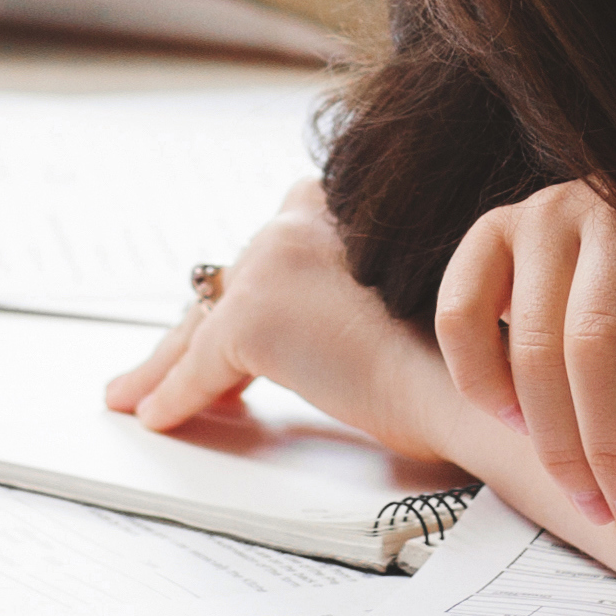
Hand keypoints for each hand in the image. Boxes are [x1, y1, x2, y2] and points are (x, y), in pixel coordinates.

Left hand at [107, 181, 446, 458]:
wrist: (478, 381)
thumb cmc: (466, 353)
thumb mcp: (410, 294)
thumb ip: (354, 292)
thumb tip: (319, 331)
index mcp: (343, 200)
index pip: (269, 255)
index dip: (239, 295)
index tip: (216, 324)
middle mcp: (300, 217)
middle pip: (227, 286)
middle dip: (191, 330)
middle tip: (155, 365)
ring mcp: (272, 263)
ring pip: (202, 323)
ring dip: (167, 363)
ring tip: (137, 393)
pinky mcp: (252, 318)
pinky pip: (198, 368)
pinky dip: (175, 396)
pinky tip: (157, 415)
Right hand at [440, 179, 615, 539]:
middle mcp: (613, 209)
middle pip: (597, 343)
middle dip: (613, 450)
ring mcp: (546, 216)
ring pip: (533, 344)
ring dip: (556, 442)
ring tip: (589, 498)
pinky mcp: (492, 231)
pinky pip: (459, 314)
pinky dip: (480, 381)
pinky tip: (517, 425)